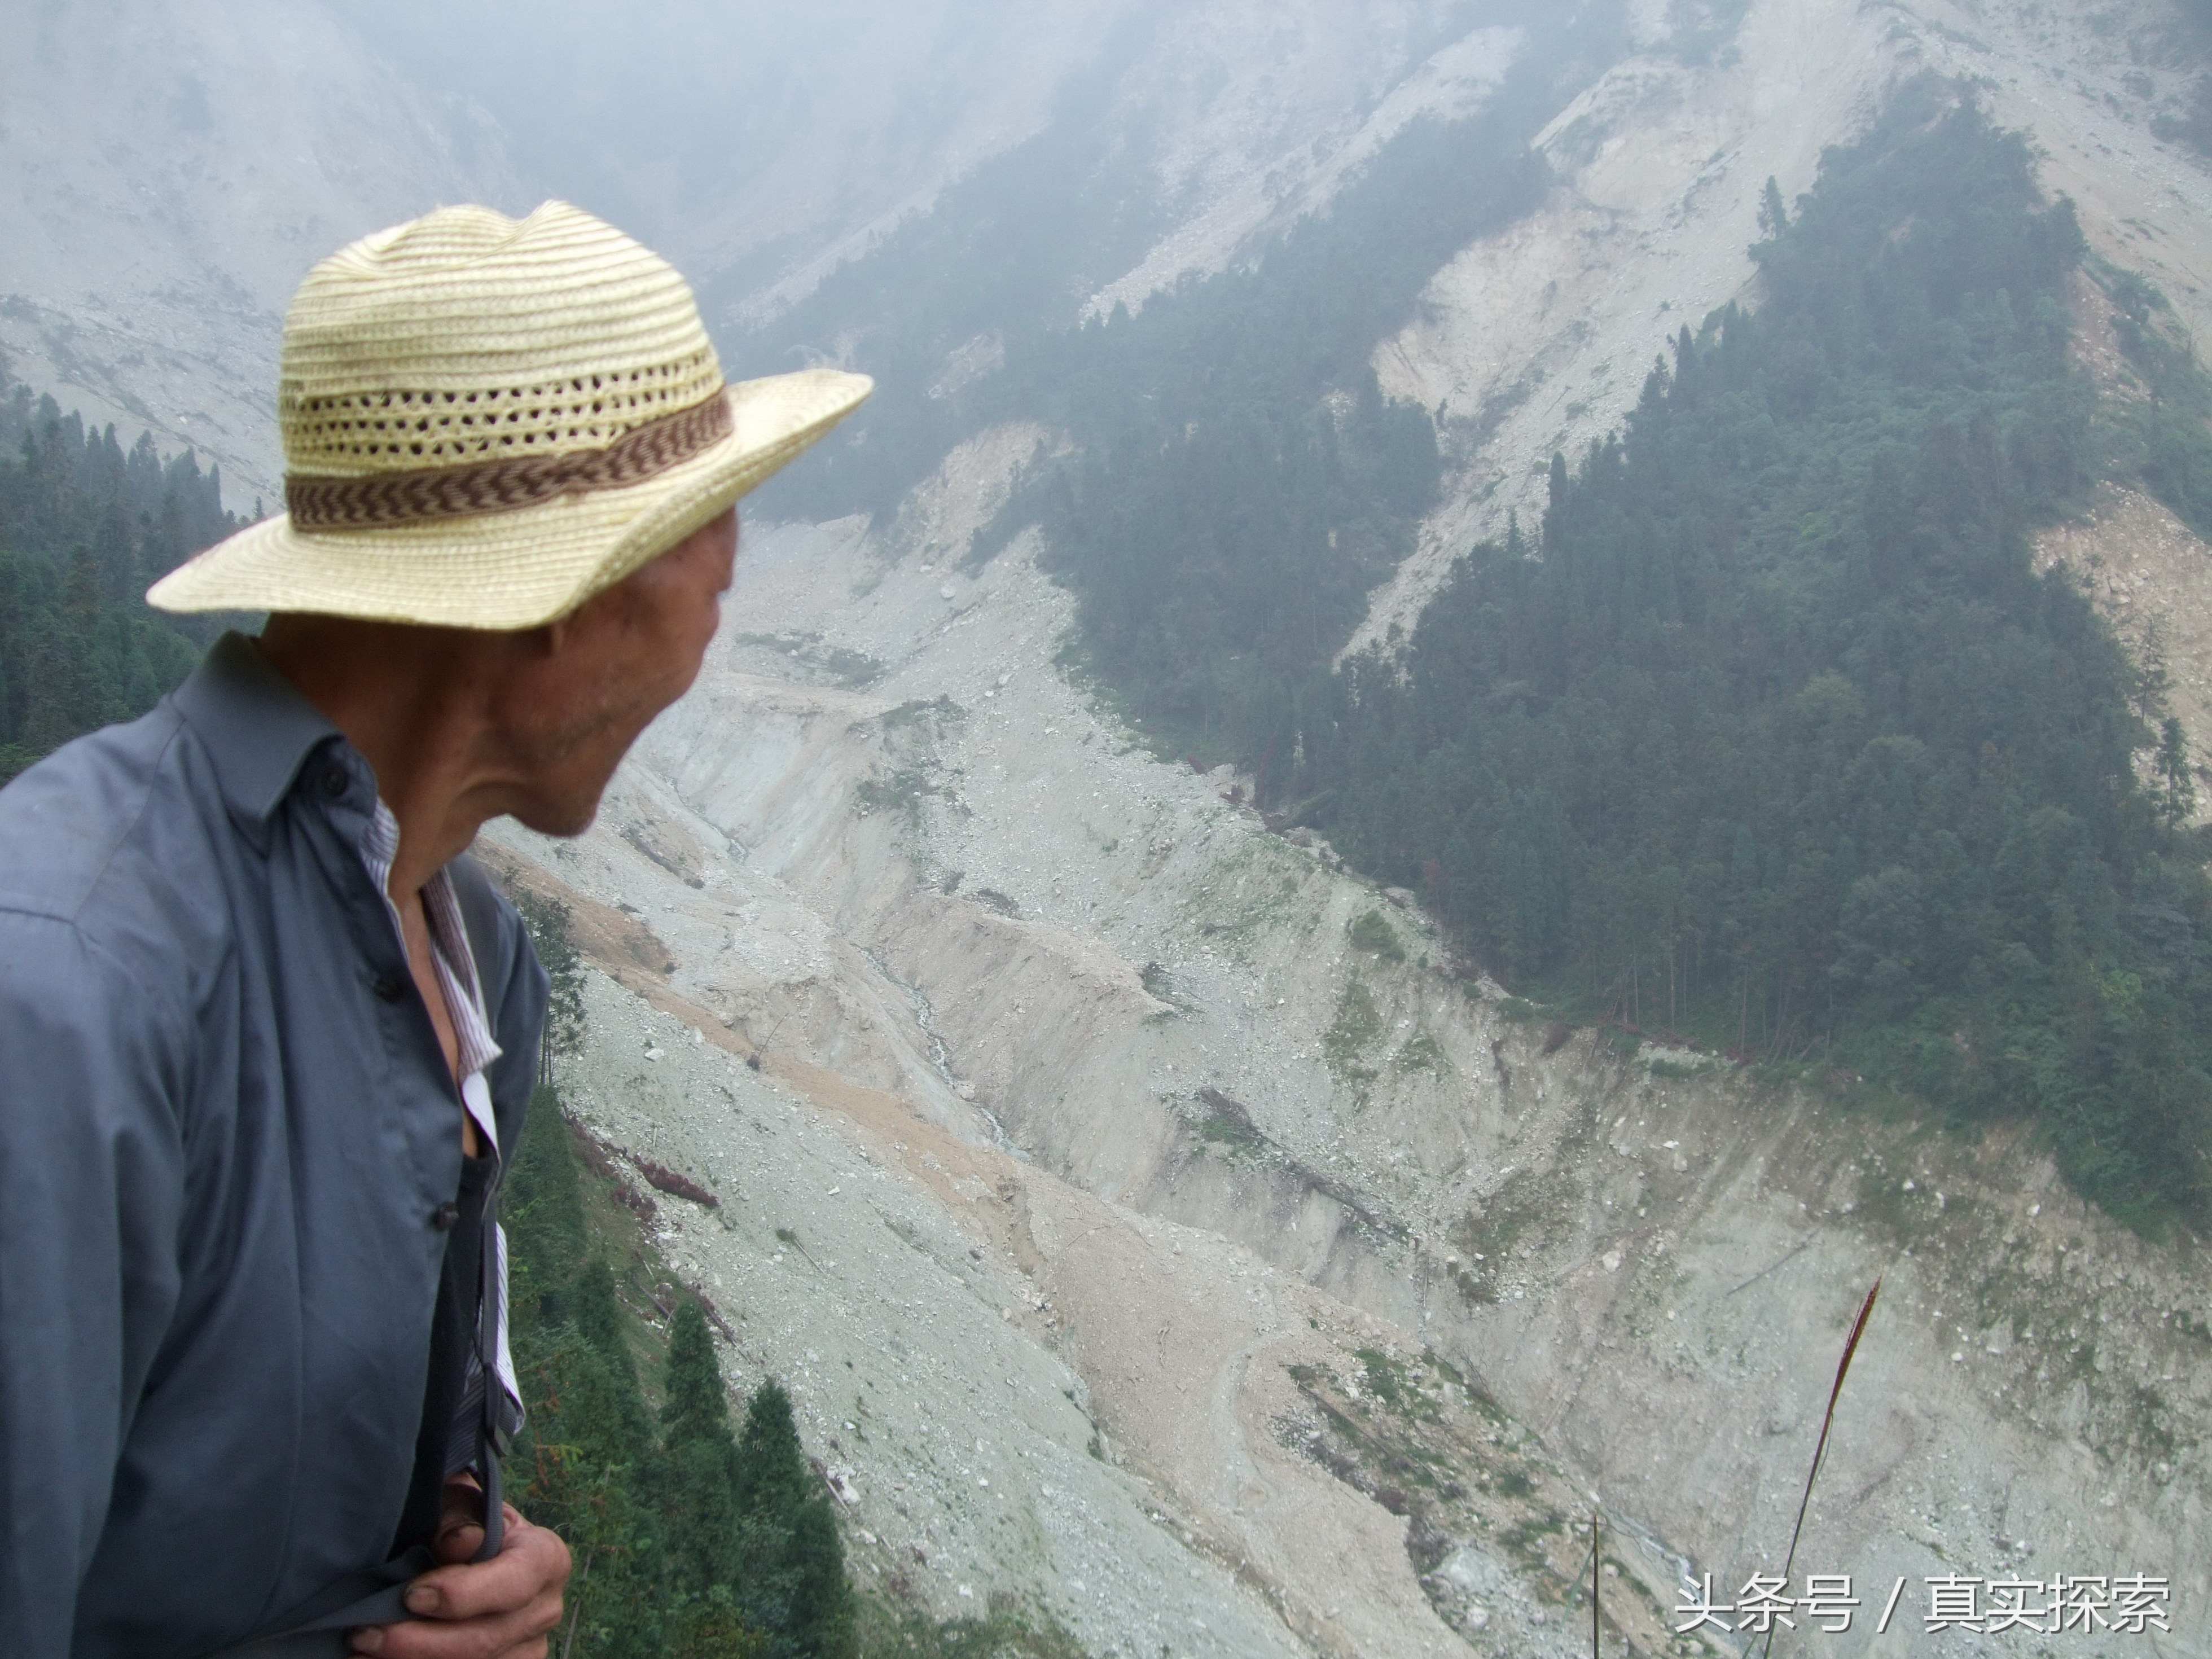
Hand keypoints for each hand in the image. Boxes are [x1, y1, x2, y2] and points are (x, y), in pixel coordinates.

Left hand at [350, 1480, 570, 1657]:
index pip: (513, 1585)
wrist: (477, 1556)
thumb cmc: (468, 1523)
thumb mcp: (465, 1504)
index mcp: (545, 1559)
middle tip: (364, 1632)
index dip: (461, 1595)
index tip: (410, 1595)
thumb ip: (459, 1514)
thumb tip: (458, 1542)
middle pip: (483, 1641)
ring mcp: (527, 1650)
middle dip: (417, 1642)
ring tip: (362, 1651)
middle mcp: (545, 1610)